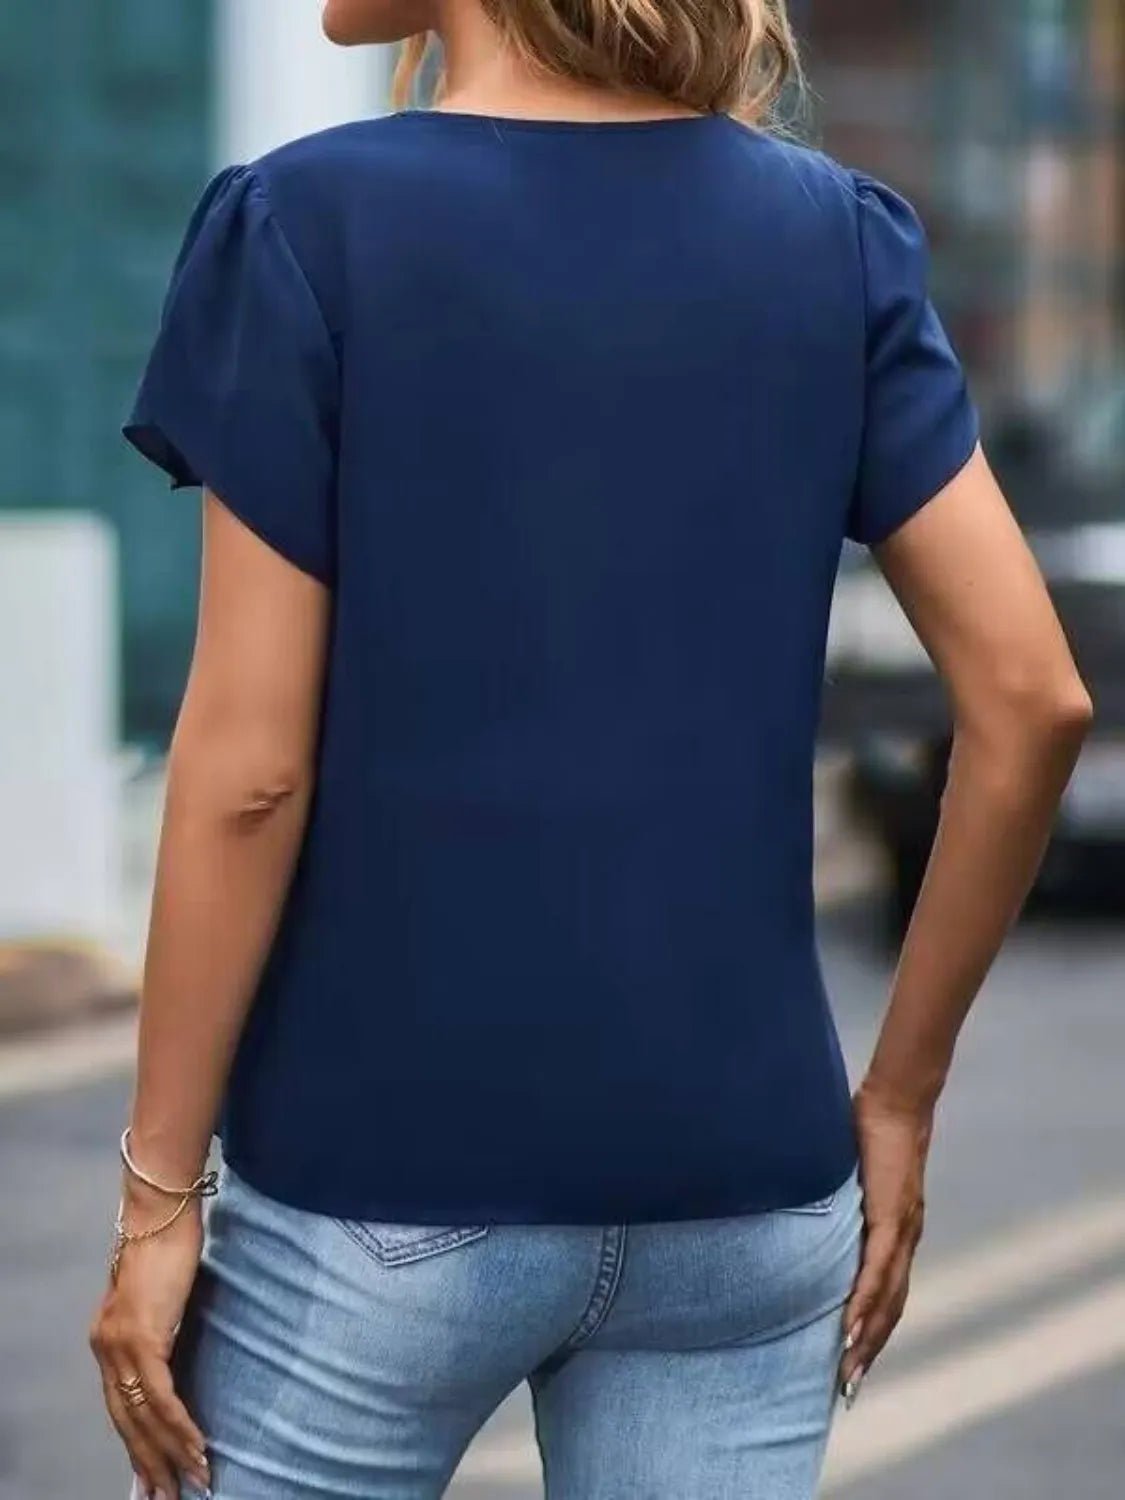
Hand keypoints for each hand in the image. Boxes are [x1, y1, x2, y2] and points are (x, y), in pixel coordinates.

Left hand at [89, 1181, 210, 1496]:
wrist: (161, 1207)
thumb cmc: (167, 1240)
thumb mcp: (161, 1294)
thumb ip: (161, 1325)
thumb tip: (174, 1354)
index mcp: (107, 1338)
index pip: (120, 1405)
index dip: (137, 1443)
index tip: (153, 1474)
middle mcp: (105, 1347)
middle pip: (127, 1420)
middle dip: (150, 1463)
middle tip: (168, 1496)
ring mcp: (120, 1344)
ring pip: (144, 1417)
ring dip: (170, 1454)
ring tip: (192, 1480)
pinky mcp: (142, 1338)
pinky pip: (162, 1397)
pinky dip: (181, 1427)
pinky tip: (198, 1446)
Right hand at [839, 1077, 932, 1403]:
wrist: (896, 1101)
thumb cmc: (868, 1130)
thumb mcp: (848, 1173)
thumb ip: (836, 1195)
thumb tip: (802, 1201)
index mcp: (895, 1232)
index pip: (886, 1293)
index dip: (871, 1329)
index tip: (850, 1363)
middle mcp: (904, 1240)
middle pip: (889, 1309)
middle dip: (867, 1350)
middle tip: (846, 1389)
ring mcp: (902, 1231)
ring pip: (886, 1299)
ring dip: (866, 1338)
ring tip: (846, 1371)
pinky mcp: (893, 1217)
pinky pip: (878, 1270)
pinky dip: (866, 1303)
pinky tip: (851, 1328)